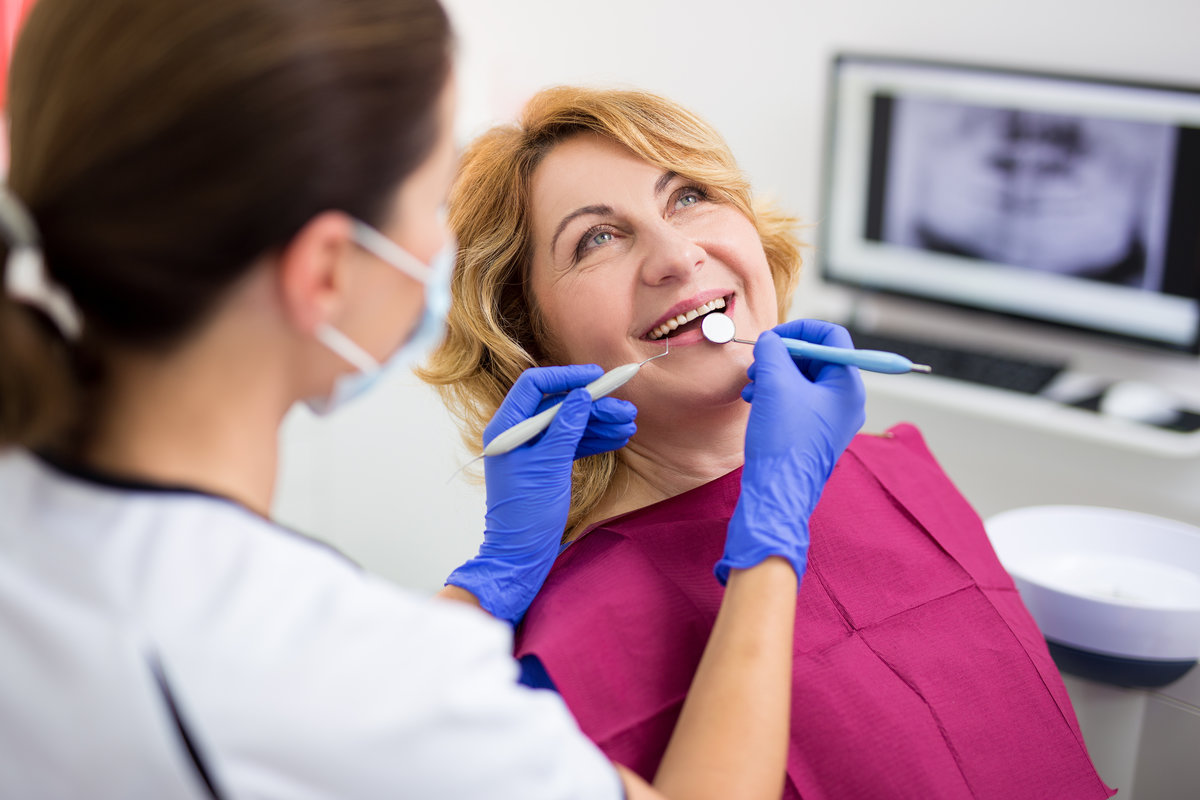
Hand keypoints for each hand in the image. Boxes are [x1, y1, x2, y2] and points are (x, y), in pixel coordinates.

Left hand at [445, 365, 637, 624]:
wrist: (521, 555)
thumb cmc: (527, 513)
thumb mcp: (549, 466)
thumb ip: (566, 428)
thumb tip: (581, 396)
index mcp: (507, 428)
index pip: (534, 386)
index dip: (566, 377)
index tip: (597, 375)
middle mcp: (518, 434)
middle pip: (558, 405)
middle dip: (593, 405)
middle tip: (626, 408)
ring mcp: (533, 450)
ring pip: (569, 424)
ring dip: (599, 422)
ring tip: (629, 424)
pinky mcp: (547, 464)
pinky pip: (572, 443)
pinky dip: (594, 440)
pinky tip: (618, 438)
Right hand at [715, 319, 865, 583]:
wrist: (777, 493)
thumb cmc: (782, 439)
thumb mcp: (775, 383)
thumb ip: (774, 350)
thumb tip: (771, 341)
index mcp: (848, 385)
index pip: (832, 337)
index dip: (800, 330)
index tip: (773, 338)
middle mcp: (846, 401)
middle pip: (816, 358)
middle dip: (782, 355)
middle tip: (758, 363)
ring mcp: (832, 419)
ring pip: (803, 380)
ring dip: (774, 375)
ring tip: (752, 384)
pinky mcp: (815, 433)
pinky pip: (797, 401)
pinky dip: (776, 394)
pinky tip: (754, 400)